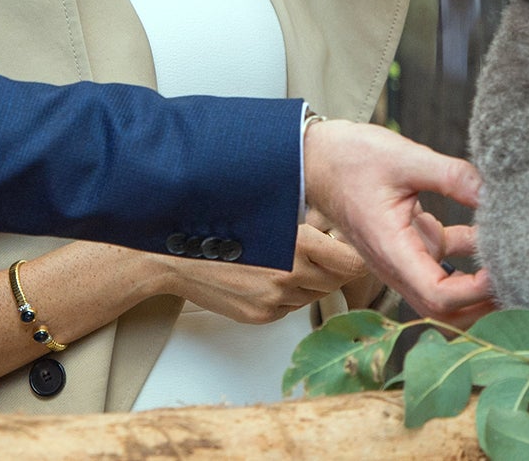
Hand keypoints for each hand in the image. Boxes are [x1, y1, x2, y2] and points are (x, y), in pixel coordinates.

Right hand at [155, 223, 369, 324]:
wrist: (173, 254)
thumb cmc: (215, 223)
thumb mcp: (267, 211)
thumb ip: (304, 223)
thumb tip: (336, 231)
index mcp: (294, 242)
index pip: (352, 262)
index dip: (355, 255)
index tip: (351, 247)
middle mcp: (288, 275)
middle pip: (336, 280)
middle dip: (333, 266)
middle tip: (321, 249)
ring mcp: (274, 299)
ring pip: (314, 294)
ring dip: (310, 280)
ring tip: (286, 259)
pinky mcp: (260, 315)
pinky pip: (290, 306)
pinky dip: (287, 293)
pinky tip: (267, 274)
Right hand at [303, 119, 495, 323]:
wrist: (318, 157)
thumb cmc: (351, 158)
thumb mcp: (404, 158)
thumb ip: (452, 176)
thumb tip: (495, 191)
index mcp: (392, 251)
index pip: (439, 297)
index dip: (475, 292)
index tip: (504, 269)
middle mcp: (398, 266)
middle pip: (447, 311)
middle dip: (484, 305)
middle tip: (523, 282)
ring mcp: (406, 259)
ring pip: (448, 295)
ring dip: (479, 288)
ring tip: (515, 264)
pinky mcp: (412, 246)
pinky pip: (446, 266)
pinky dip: (470, 258)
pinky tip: (491, 234)